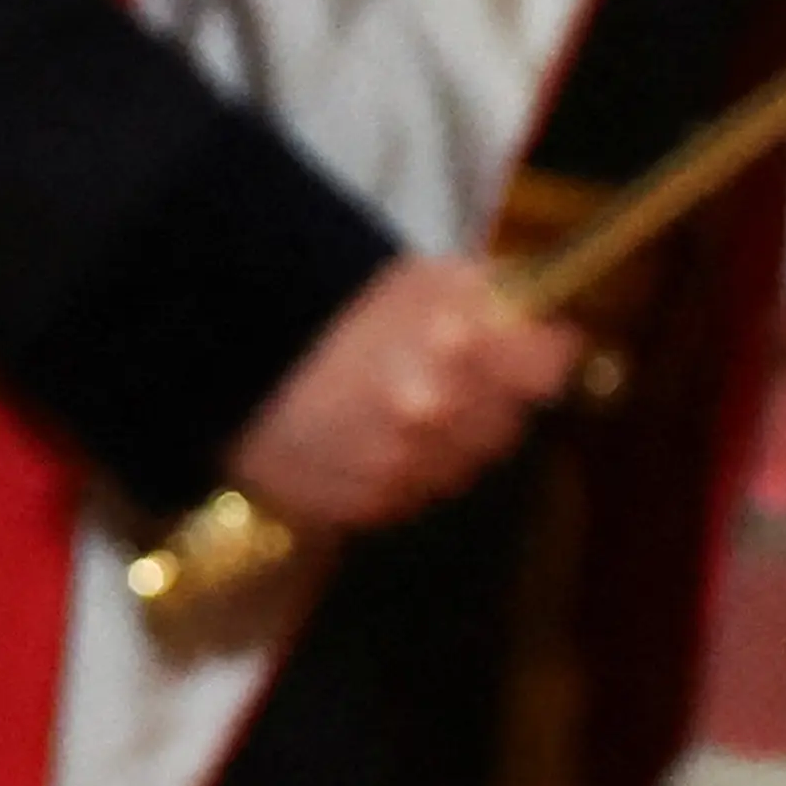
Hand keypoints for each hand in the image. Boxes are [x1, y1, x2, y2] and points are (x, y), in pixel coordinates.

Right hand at [225, 256, 579, 533]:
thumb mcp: (418, 279)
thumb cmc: (327, 309)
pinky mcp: (365, 506)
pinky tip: (367, 440)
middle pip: (505, 426)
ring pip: (459, 468)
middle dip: (488, 402)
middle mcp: (436, 410)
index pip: (545, 368)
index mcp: (455, 341)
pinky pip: (410, 496)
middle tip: (449, 376)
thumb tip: (558, 339)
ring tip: (398, 408)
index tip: (534, 349)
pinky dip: (401, 473)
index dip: (541, 358)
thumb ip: (495, 301)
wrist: (227, 356)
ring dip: (445, 443)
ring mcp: (399, 465)